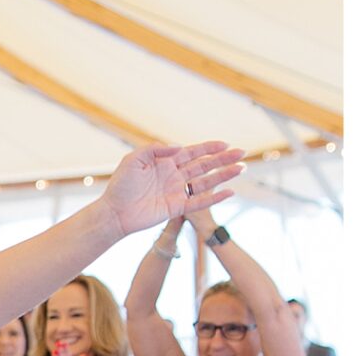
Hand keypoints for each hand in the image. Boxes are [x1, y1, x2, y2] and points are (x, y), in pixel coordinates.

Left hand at [103, 142, 243, 237]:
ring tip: (241, 168)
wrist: (114, 212)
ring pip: (205, 182)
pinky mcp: (176, 208)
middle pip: (204, 165)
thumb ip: (155, 149)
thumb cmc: (120, 185)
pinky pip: (199, 202)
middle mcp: (174, 176)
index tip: (225, 144)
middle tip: (242, 153)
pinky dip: (215, 198)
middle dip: (223, 159)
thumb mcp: (134, 159)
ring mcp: (176, 192)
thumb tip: (179, 147)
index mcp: (165, 162)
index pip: (192, 153)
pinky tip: (230, 192)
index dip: (209, 148)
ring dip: (224, 175)